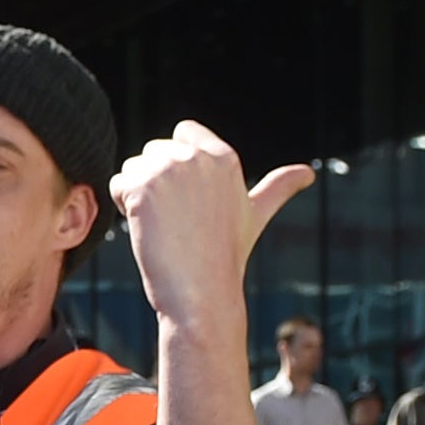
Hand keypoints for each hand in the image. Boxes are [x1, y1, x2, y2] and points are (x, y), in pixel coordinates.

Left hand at [109, 123, 310, 327]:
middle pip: (153, 152)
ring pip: (133, 167)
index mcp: (224, 157)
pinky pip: (118, 183)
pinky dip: (123, 205)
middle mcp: (197, 157)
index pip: (183, 132)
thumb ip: (277, 187)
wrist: (200, 292)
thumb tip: (307, 173)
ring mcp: (169, 169)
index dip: (175, 164)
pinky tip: (145, 227)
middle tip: (176, 220)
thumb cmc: (225, 257)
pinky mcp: (143, 187)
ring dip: (137, 195)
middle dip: (155, 182)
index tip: (187, 198)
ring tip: (163, 225)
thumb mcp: (255, 214)